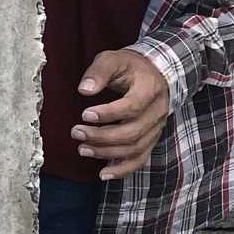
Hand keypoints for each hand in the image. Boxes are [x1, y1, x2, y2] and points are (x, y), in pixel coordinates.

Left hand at [72, 48, 172, 178]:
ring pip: (135, 148)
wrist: (155, 73)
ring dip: (106, 153)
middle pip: (131, 132)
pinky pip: (140, 159)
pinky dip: (123, 170)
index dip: (108, 114)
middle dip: (101, 136)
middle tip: (76, 132)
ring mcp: (156, 128)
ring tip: (82, 149)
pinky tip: (103, 174)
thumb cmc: (130, 66)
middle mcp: (157, 112)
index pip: (131, 107)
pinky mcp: (151, 139)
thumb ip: (98, 72)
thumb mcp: (113, 59)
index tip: (84, 114)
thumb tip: (84, 90)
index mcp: (150, 90)